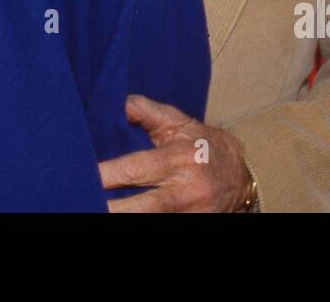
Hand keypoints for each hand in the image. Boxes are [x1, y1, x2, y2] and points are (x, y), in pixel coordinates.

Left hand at [98, 94, 254, 211]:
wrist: (243, 175)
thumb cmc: (203, 144)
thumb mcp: (178, 122)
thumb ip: (147, 111)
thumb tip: (117, 103)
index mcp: (179, 158)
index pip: (138, 169)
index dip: (109, 175)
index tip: (87, 176)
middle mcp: (187, 188)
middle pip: (145, 206)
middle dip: (115, 208)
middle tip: (85, 203)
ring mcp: (192, 212)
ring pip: (153, 221)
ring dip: (126, 217)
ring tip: (96, 211)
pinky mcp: (195, 224)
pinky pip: (166, 226)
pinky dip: (145, 223)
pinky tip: (122, 217)